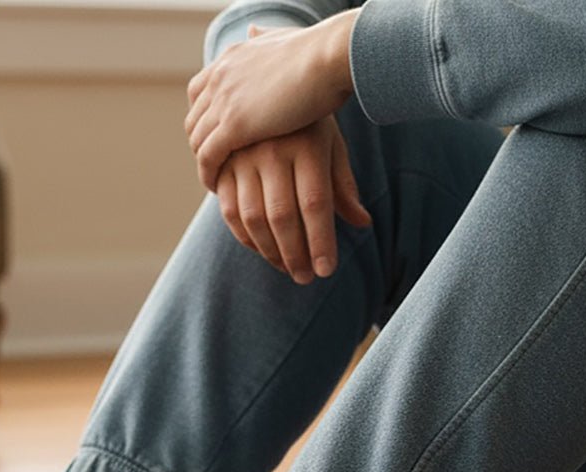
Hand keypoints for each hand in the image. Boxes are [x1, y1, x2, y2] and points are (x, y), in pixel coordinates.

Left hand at [186, 11, 357, 190]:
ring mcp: (224, 101)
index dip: (203, 117)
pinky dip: (208, 174)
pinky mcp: (234, 125)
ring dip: (204, 163)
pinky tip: (217, 188)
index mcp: (231, 58)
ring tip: (217, 180)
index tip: (215, 136)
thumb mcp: (282, 37)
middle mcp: (221, 76)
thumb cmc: (319, 51)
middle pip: (194, 119)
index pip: (199, 91)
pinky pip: (207, 157)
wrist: (328, 57)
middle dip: (201, 144)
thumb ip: (264, 37)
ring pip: (197, 141)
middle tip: (216, 165)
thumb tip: (254, 30)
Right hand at [216, 117, 370, 281]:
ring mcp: (243, 156)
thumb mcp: (330, 145)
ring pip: (253, 218)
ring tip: (287, 268)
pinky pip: (230, 210)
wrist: (269, 81)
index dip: (320, 241)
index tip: (325, 271)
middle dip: (295, 254)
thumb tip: (363, 224)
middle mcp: (273, 149)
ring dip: (269, 251)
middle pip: (283, 216)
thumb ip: (343, 186)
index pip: (315, 204)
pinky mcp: (222, 164)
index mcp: (307, 144)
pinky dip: (245, 236)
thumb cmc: (309, 120)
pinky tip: (261, 249)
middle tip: (305, 278)